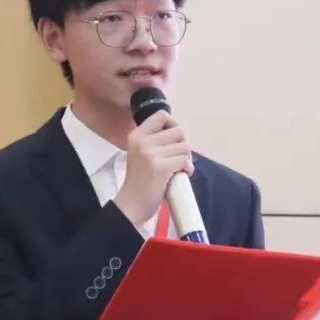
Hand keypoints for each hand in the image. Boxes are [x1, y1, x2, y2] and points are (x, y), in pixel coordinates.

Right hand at [113, 109, 193, 225]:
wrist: (131, 205)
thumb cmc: (138, 182)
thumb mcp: (140, 154)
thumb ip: (154, 142)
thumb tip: (179, 135)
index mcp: (136, 136)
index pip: (161, 115)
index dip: (173, 124)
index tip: (173, 140)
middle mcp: (143, 141)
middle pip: (177, 130)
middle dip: (183, 144)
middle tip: (179, 157)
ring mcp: (152, 154)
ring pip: (184, 146)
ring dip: (187, 157)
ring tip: (180, 167)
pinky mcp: (161, 167)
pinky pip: (184, 160)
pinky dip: (188, 168)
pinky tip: (183, 174)